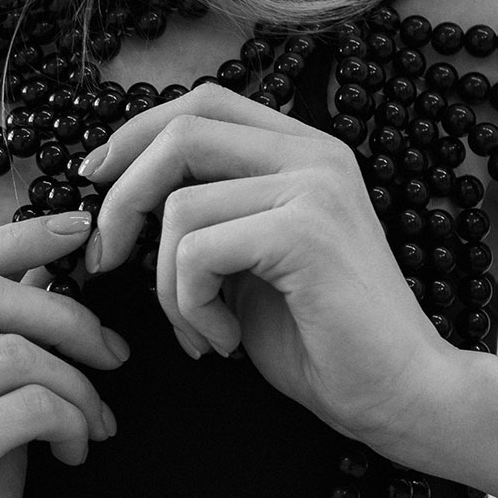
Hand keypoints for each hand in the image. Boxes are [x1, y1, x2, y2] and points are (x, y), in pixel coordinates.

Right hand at [0, 214, 128, 497]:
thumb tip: (47, 273)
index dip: (21, 236)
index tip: (82, 232)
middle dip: (69, 314)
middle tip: (114, 355)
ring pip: (15, 350)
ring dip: (80, 384)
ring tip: (96, 424)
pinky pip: (28, 406)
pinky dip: (72, 422)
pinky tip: (76, 453)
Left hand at [82, 85, 460, 452]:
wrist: (401, 394)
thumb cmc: (322, 339)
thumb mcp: (249, 262)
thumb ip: (208, 217)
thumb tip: (119, 199)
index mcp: (303, 151)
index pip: (202, 104)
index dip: (135, 135)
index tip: (96, 183)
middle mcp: (314, 154)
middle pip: (182, 133)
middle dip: (123, 199)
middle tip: (105, 260)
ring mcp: (314, 187)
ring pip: (179, 207)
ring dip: (164, 286)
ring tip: (200, 330)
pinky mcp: (306, 231)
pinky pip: (196, 253)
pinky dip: (189, 306)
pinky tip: (223, 341)